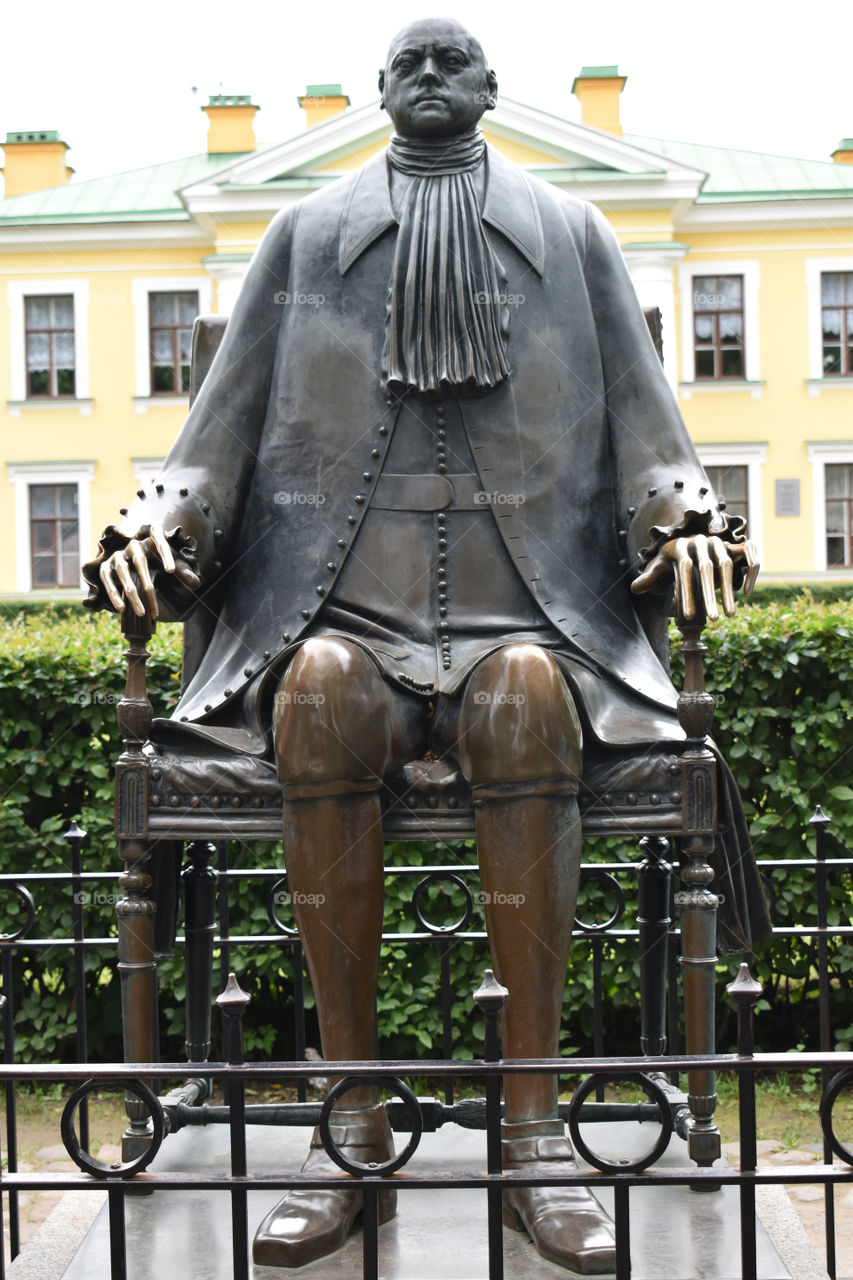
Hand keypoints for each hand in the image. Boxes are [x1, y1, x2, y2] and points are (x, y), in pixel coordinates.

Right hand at [99, 522, 199, 619]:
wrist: (137, 563)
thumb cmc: (160, 561)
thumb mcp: (174, 563)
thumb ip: (184, 571)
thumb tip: (196, 583)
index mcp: (151, 538)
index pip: (160, 540)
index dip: (166, 555)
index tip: (171, 571)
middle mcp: (133, 544)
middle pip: (140, 562)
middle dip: (148, 586)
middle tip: (157, 608)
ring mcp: (118, 555)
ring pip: (123, 572)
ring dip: (132, 594)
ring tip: (142, 613)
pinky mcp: (106, 566)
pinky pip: (108, 579)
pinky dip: (114, 594)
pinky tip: (122, 608)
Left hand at [631, 534, 758, 620]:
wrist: (688, 540)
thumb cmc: (672, 558)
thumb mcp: (658, 565)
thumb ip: (649, 577)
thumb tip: (634, 588)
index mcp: (681, 545)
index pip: (685, 570)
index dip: (687, 593)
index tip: (688, 616)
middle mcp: (701, 540)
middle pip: (707, 569)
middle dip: (710, 596)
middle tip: (712, 621)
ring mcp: (718, 541)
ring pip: (727, 565)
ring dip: (729, 591)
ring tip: (729, 616)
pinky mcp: (733, 544)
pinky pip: (750, 555)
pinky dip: (751, 573)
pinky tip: (746, 593)